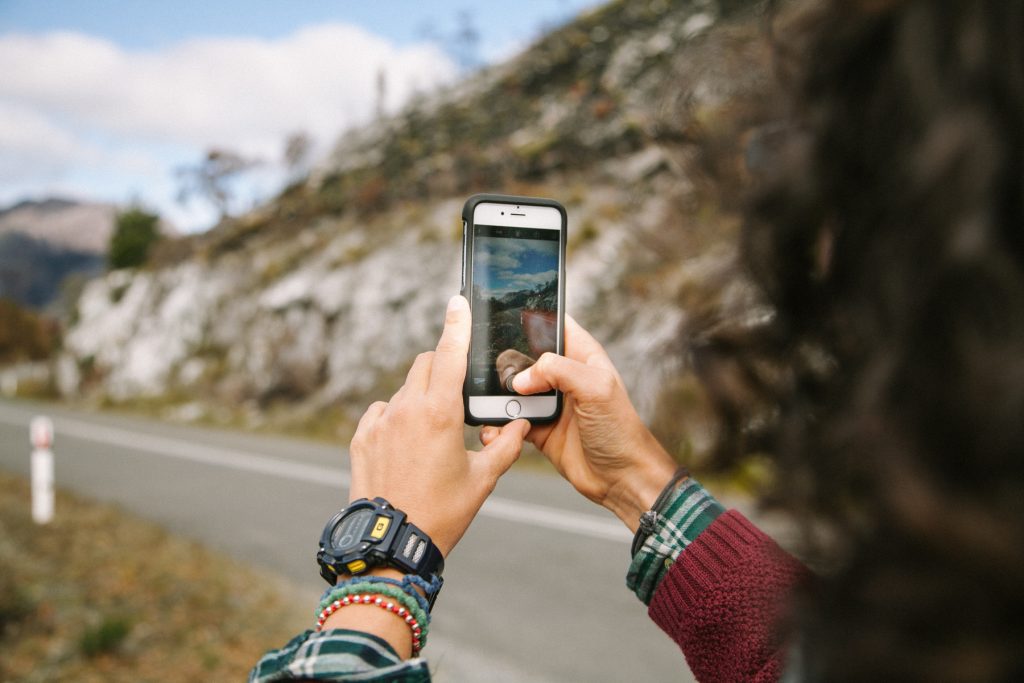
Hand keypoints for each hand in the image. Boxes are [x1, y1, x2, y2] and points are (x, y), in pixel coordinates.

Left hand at [348, 295, 529, 556]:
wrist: (392, 543)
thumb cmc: (443, 512)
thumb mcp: (483, 480)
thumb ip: (507, 446)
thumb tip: (521, 427)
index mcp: (441, 413)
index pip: (451, 354)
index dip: (457, 324)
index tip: (458, 301)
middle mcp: (406, 408)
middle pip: (425, 363)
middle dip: (443, 367)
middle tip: (457, 394)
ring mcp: (380, 421)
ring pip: (405, 389)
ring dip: (421, 397)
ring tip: (433, 436)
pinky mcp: (362, 437)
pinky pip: (382, 412)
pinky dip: (397, 417)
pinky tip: (406, 446)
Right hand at [483, 316, 676, 531]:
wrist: (620, 478)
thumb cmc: (621, 431)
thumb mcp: (596, 388)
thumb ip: (558, 370)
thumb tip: (522, 376)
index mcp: (582, 356)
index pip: (554, 324)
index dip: (532, 319)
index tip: (505, 318)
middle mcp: (564, 376)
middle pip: (524, 356)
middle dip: (506, 363)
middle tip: (493, 372)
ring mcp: (550, 402)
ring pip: (513, 389)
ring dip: (498, 396)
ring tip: (491, 403)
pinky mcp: (539, 427)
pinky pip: (511, 418)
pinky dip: (500, 423)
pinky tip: (496, 428)